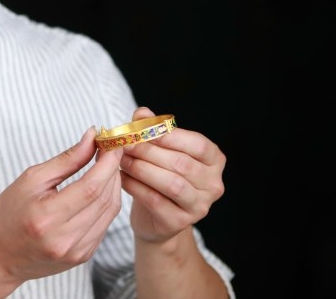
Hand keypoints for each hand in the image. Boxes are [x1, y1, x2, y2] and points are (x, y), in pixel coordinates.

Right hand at [0, 127, 122, 285]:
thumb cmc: (8, 213)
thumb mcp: (31, 179)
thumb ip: (66, 160)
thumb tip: (91, 138)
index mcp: (47, 217)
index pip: (91, 187)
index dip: (107, 163)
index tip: (112, 144)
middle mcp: (65, 239)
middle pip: (104, 199)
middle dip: (112, 170)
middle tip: (110, 149)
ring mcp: (76, 252)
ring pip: (109, 212)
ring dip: (113, 185)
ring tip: (106, 166)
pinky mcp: (83, 256)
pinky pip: (104, 224)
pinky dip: (107, 202)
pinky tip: (100, 188)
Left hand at [119, 107, 225, 242]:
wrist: (155, 216)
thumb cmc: (160, 173)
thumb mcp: (158, 148)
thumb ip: (151, 128)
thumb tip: (142, 113)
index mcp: (214, 160)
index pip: (198, 145)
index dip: (171, 136)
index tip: (144, 130)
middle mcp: (213, 184)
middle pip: (182, 164)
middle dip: (149, 151)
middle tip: (125, 144)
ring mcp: (200, 206)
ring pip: (171, 184)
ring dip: (142, 169)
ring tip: (123, 160)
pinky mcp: (180, 223)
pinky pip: (156, 202)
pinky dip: (136, 187)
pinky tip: (122, 177)